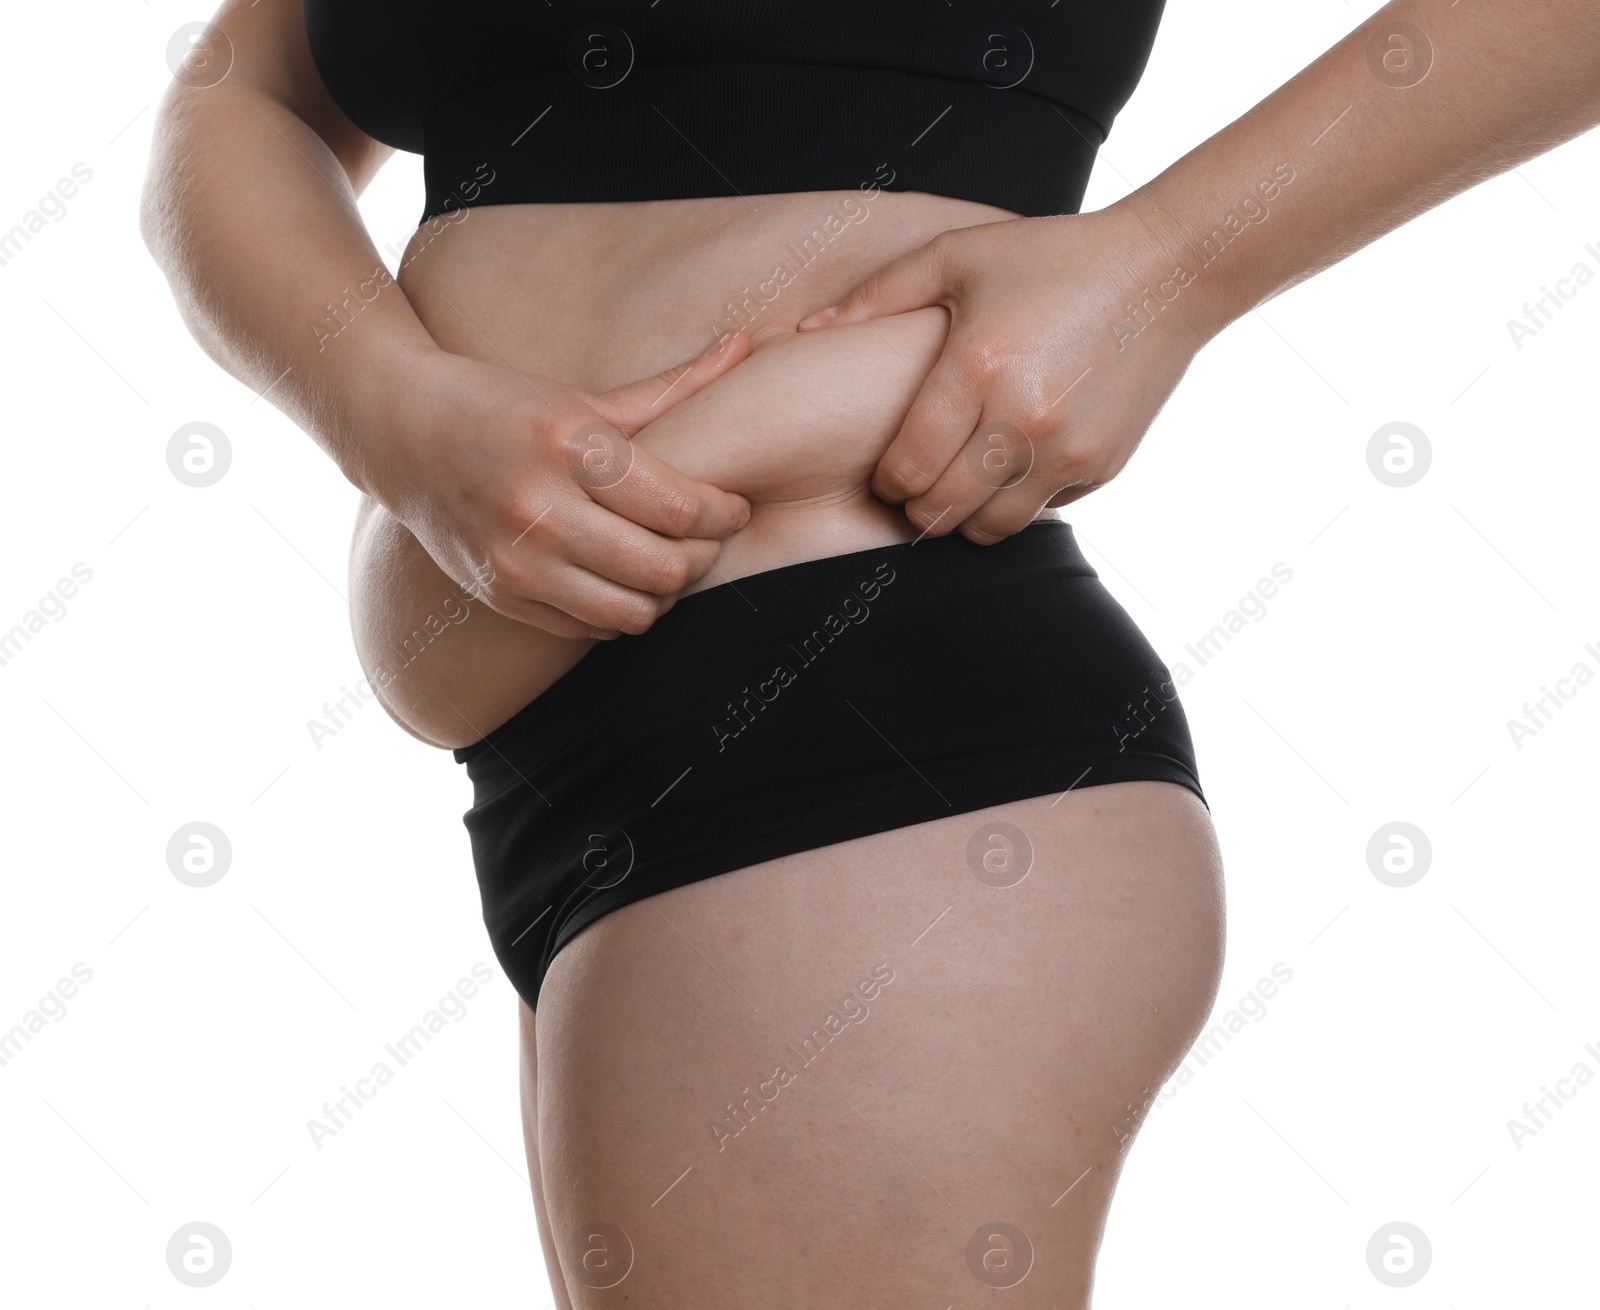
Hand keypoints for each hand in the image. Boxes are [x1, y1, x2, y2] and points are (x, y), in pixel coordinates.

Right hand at [371, 332, 755, 639]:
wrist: (397, 431)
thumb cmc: (502, 406)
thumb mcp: (584, 396)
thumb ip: (673, 387)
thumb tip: (746, 346)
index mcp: (568, 445)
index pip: (680, 507)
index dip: (725, 515)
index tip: (734, 508)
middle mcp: (539, 507)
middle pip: (663, 567)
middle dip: (702, 557)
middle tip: (707, 540)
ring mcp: (515, 559)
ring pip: (632, 612)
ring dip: (665, 595)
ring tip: (668, 564)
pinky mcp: (501, 595)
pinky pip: (590, 627)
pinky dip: (620, 611)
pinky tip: (622, 580)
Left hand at [796, 203, 1215, 542]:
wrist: (1166, 272)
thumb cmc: (1051, 259)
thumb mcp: (957, 256)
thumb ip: (877, 296)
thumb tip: (806, 331)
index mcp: (975, 367)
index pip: (905, 468)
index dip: (886, 483)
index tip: (888, 472)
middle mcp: (1021, 418)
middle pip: (941, 511)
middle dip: (918, 507)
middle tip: (919, 485)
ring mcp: (1067, 449)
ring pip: (991, 528)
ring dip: (967, 516)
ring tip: (964, 484)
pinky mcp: (1102, 466)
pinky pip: (1042, 512)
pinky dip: (1021, 501)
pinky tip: (1018, 462)